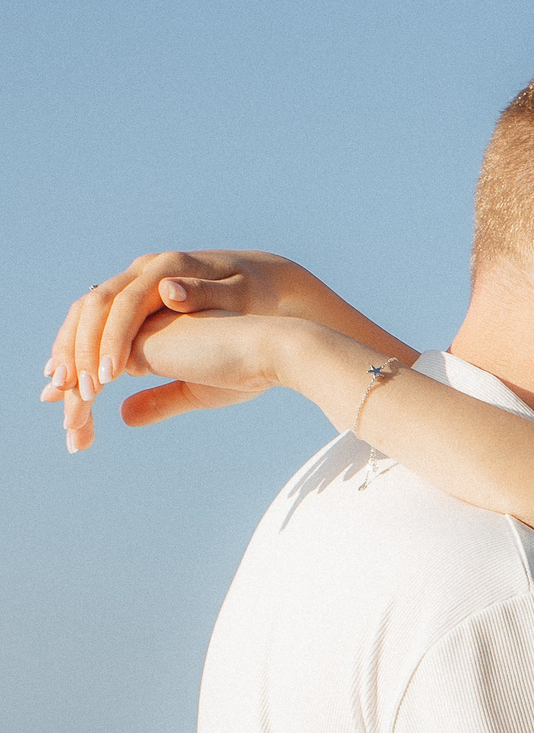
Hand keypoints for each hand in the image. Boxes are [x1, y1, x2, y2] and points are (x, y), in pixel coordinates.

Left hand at [40, 251, 410, 453]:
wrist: (274, 352)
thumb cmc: (247, 369)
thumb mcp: (193, 391)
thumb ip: (158, 399)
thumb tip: (123, 417)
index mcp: (150, 326)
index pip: (100, 345)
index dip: (80, 373)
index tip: (69, 411)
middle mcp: (139, 314)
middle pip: (82, 338)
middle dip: (67, 378)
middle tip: (59, 416)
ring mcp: (139, 314)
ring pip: (84, 340)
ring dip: (73, 379)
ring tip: (71, 418)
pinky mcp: (144, 324)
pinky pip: (99, 346)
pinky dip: (87, 372)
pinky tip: (88, 398)